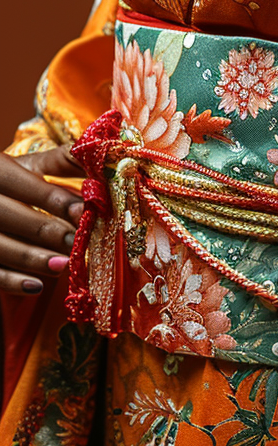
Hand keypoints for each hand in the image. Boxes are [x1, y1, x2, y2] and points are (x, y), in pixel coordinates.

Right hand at [0, 147, 84, 295]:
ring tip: (64, 265)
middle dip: (49, 231)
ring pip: (2, 248)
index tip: (83, 212)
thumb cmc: (15, 181)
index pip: (27, 187)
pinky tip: (37, 286)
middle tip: (78, 242)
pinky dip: (13, 282)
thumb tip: (101, 159)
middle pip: (14, 218)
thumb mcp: (33, 165)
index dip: (55, 201)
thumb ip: (63, 160)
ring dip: (35, 259)